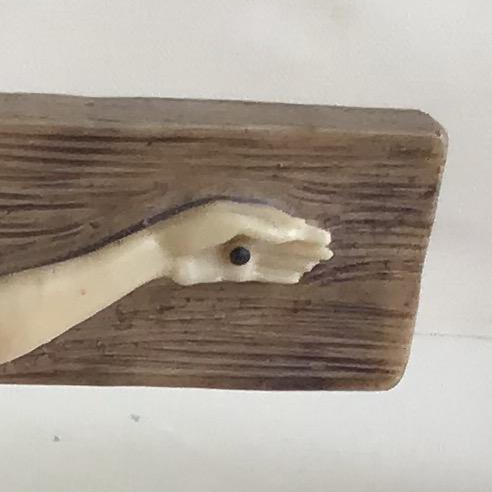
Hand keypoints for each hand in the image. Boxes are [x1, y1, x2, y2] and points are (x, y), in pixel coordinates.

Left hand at [155, 201, 331, 287]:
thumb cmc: (193, 230)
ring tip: (317, 265)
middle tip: (329, 253)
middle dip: (304, 246)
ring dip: (296, 260)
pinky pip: (262, 273)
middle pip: (282, 241)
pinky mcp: (231, 273)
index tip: (324, 237)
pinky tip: (295, 277)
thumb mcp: (230, 220)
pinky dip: (278, 275)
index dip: (304, 231)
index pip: (282, 223)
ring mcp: (239, 253)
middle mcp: (246, 233)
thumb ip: (262, 226)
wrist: (163, 253)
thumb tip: (292, 232)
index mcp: (246, 214)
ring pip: (275, 257)